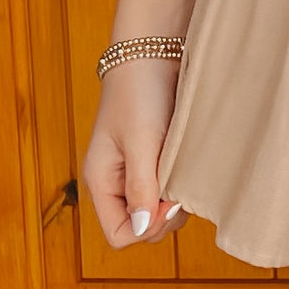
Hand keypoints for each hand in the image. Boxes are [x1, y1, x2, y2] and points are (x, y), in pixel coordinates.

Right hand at [81, 59, 187, 248]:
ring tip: (184, 171)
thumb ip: (141, 187)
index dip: (147, 227)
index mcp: (101, 182)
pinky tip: (187, 166)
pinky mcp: (152, 163)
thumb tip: (143, 230)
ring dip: (175, 201)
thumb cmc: (141, 93)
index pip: (119, 235)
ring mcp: (133, 174)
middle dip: (164, 217)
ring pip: (157, 212)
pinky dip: (179, 186)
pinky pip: (166, 192)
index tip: (169, 202)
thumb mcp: (142, 141)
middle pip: (141, 228)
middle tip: (182, 187)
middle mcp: (115, 183)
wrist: (152, 53)